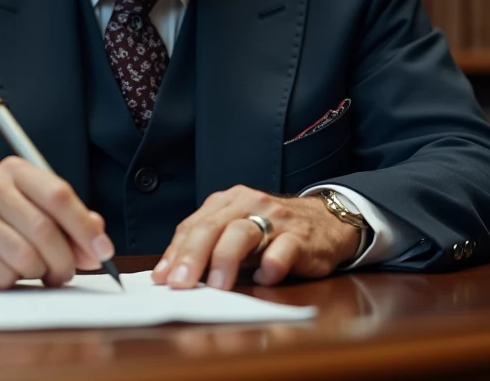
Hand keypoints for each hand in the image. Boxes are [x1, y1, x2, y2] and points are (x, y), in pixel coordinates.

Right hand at [0, 156, 114, 288]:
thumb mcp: (25, 210)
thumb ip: (64, 219)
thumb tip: (98, 237)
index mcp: (13, 171)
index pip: (59, 195)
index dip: (85, 227)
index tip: (102, 252)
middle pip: (45, 231)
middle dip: (63, 261)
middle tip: (62, 275)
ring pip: (26, 257)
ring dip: (34, 274)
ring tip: (27, 271)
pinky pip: (1, 274)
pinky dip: (7, 281)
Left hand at [150, 186, 362, 290]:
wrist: (327, 221)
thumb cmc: (273, 231)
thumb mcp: (238, 231)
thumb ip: (210, 247)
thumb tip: (172, 275)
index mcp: (227, 201)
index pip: (194, 225)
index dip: (176, 253)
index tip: (162, 278)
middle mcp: (249, 204)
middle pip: (213, 227)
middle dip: (193, 256)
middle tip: (180, 284)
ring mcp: (276, 219)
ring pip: (243, 233)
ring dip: (226, 260)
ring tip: (217, 287)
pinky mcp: (301, 237)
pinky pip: (284, 249)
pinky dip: (272, 264)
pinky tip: (265, 278)